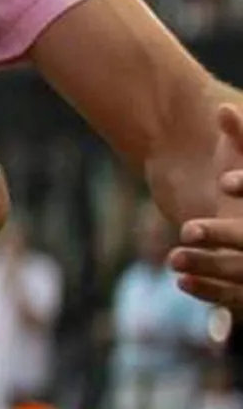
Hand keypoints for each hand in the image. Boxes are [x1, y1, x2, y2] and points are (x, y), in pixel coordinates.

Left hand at [169, 103, 242, 310]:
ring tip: (172, 257)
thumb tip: (222, 107)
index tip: (223, 182)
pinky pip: (235, 301)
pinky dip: (209, 292)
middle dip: (223, 234)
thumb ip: (240, 139)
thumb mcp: (242, 166)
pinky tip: (181, 280)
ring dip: (209, 266)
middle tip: (186, 228)